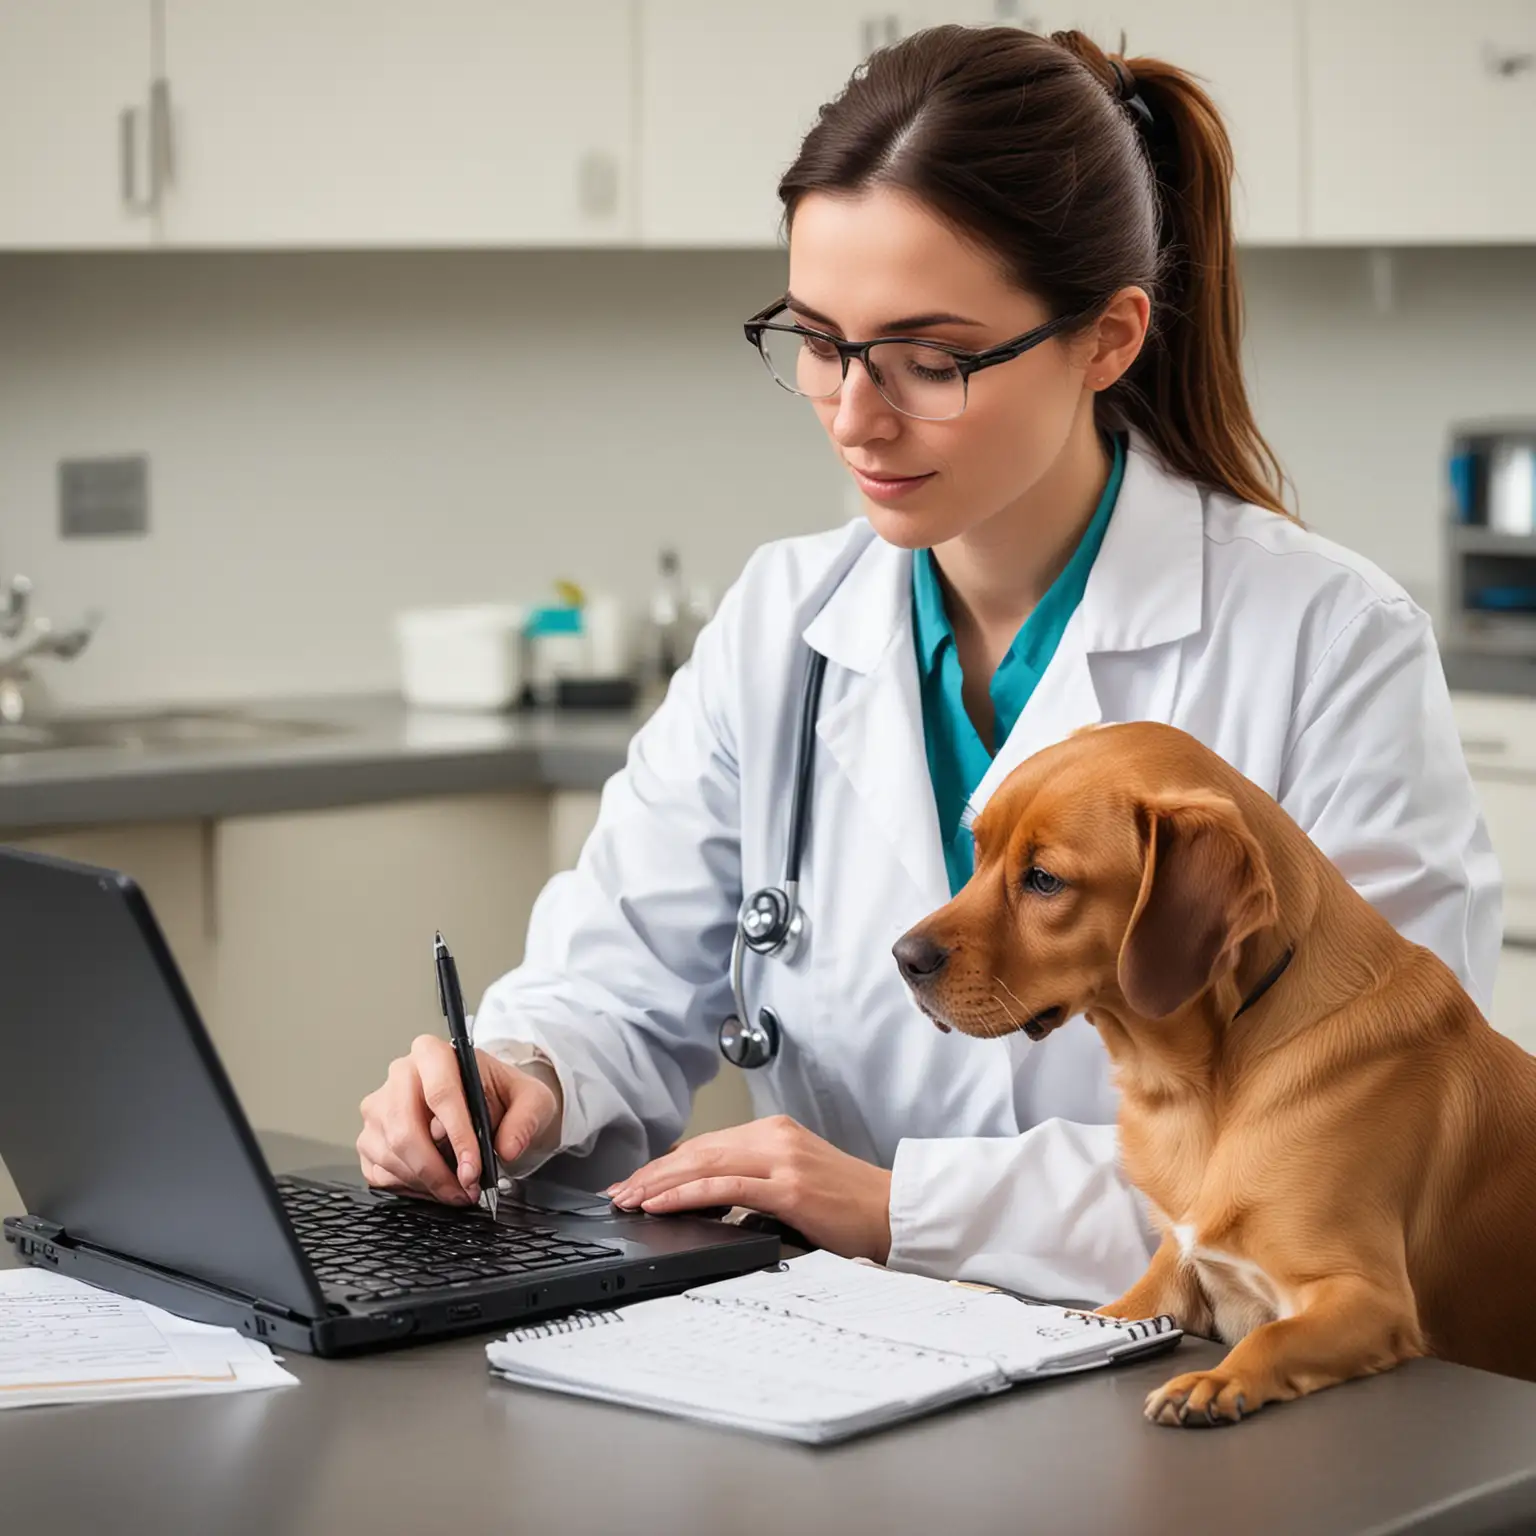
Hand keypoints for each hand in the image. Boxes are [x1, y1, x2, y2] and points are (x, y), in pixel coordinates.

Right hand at [357, 1036, 558, 1205]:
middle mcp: (399, 1075)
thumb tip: (507, 1148)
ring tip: (457, 1190)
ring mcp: (379, 1107)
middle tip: (466, 1188)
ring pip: (391, 1153)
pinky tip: (435, 1187)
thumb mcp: (531, 1098)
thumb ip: (526, 1119)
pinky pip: (379, 1172)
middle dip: (437, 1169)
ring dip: (426, 1182)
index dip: (458, 1136)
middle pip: (405, 1129)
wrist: (488, 1102)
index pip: (440, 1093)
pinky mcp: (370, 1138)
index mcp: (434, 1053)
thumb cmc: (503, 1095)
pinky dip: (408, 1188)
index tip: (473, 1168)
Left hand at [606, 1115, 892, 1261]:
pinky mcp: (789, 1187)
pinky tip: (662, 1204)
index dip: (666, 1163)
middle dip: (653, 1173)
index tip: (636, 1181)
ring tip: (630, 1200)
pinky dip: (687, 1195)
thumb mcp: (793, 1183)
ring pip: (704, 1165)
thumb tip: (712, 1204)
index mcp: (774, 1133)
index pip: (706, 1145)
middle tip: (620, 1193)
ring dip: (659, 1184)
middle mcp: (774, 1137)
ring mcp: (782, 1159)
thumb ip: (754, 1185)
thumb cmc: (848, 1205)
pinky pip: (725, 1188)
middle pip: (698, 1151)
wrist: (893, 1212)